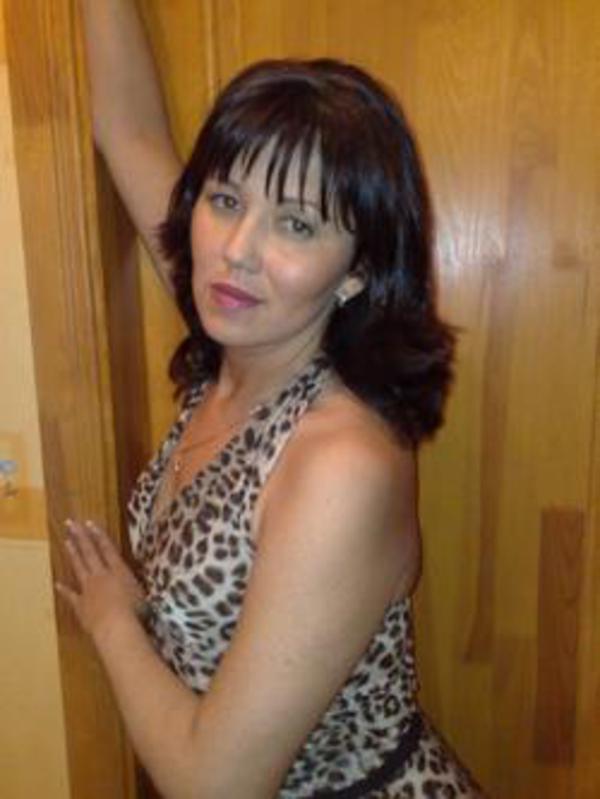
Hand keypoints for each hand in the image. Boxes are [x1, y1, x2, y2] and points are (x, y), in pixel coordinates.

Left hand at [56, 519, 145, 642]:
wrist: (115, 626)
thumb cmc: (134, 609)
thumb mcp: (142, 593)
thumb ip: (135, 584)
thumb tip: (138, 578)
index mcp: (118, 571)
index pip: (107, 549)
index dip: (98, 536)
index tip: (89, 523)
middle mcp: (101, 575)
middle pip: (89, 553)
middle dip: (81, 537)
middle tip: (71, 524)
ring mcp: (88, 589)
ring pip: (79, 567)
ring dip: (73, 554)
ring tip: (66, 542)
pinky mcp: (80, 605)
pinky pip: (71, 596)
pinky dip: (64, 590)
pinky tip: (57, 584)